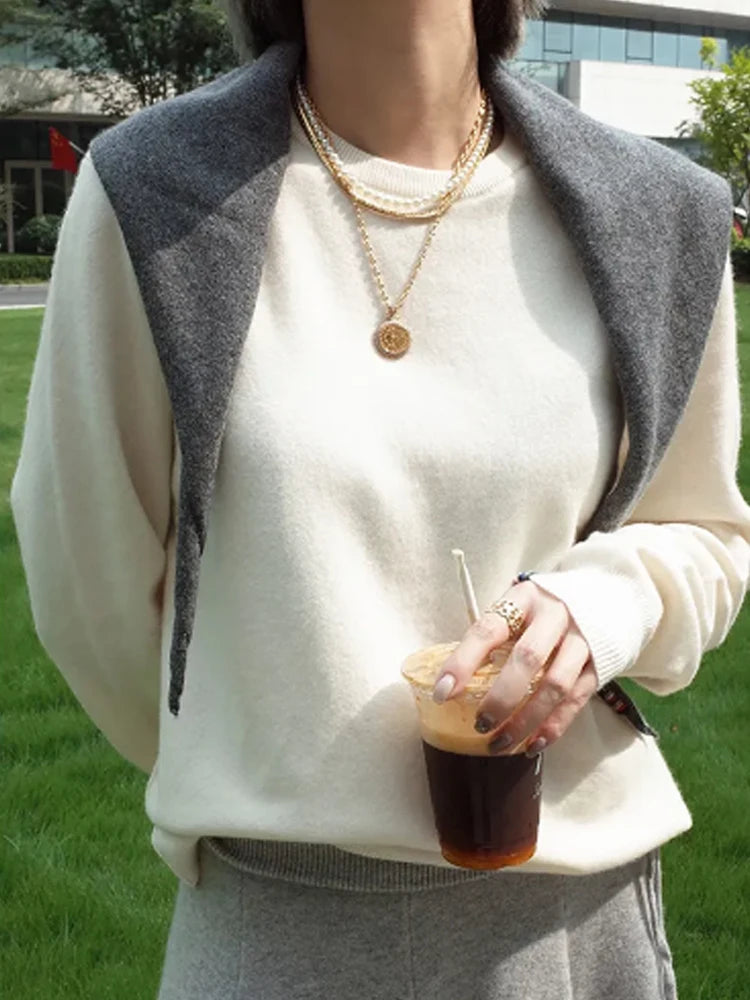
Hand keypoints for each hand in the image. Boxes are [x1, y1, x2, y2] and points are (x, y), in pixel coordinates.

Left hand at [432, 579, 597, 754]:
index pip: (488, 629)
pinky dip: (553, 726)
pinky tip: (532, 744)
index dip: (463, 662)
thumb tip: (451, 679)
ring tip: (500, 742)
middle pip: (527, 659)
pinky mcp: (599, 665)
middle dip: (500, 697)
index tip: (442, 692)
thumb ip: (493, 635)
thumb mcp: (517, 607)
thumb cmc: (543, 609)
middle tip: (480, 724)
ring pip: (554, 685)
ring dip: (525, 720)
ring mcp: (581, 640)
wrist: (607, 597)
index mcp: (524, 598)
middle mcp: (555, 616)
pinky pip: (575, 700)